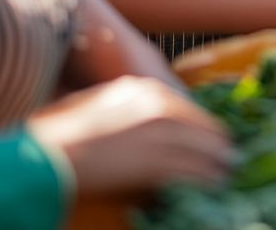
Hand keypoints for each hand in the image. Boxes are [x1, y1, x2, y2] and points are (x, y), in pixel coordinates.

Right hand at [28, 77, 233, 195]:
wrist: (48, 155)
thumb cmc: (60, 135)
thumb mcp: (97, 108)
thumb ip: (125, 112)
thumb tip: (142, 130)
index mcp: (141, 89)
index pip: (185, 108)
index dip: (199, 127)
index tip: (210, 138)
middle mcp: (156, 105)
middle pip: (201, 126)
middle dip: (216, 144)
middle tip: (228, 158)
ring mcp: (159, 132)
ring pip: (203, 149)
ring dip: (216, 163)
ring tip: (226, 174)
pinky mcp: (157, 160)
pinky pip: (193, 171)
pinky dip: (206, 179)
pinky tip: (214, 186)